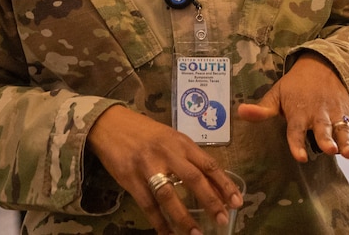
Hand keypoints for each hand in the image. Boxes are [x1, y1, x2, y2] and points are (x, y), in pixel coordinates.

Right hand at [87, 105, 242, 233]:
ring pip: (169, 195)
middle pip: (193, 179)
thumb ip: (187, 158)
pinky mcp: (130, 179)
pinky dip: (158, 222)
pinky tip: (167, 234)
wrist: (110, 125)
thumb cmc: (145, 133)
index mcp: (181, 142)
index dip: (224, 184)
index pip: (208, 164)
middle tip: (223, 219)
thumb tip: (210, 182)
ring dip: (183, 218)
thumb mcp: (170, 139)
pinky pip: (147, 205)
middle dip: (210, 201)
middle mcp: (168, 153)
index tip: (238, 201)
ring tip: (195, 234)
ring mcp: (148, 166)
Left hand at [236, 52, 348, 161]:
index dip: (297, 143)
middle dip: (327, 140)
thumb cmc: (295, 86)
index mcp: (299, 112)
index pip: (296, 130)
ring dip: (347, 142)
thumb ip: (261, 109)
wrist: (322, 65)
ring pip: (342, 131)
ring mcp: (336, 115)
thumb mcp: (276, 94)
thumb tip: (239, 113)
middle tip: (331, 151)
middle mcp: (319, 115)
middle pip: (323, 130)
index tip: (300, 156)